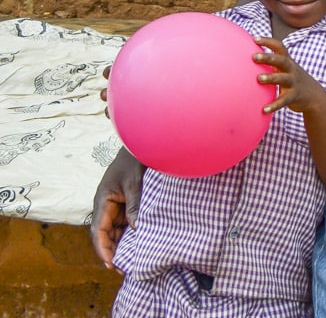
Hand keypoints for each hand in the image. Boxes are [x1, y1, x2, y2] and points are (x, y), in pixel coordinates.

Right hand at [91, 148, 143, 266]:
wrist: (140, 145)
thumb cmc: (134, 162)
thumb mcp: (134, 184)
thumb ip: (134, 205)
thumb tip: (136, 229)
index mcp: (102, 201)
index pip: (97, 231)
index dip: (102, 248)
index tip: (110, 263)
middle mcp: (105, 206)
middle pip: (104, 234)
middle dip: (111, 251)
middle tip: (124, 269)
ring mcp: (115, 206)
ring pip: (114, 230)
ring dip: (120, 244)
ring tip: (131, 261)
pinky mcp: (125, 204)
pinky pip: (124, 223)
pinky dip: (128, 234)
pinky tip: (137, 244)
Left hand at [253, 38, 325, 116]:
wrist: (314, 96)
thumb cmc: (293, 81)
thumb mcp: (286, 69)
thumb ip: (272, 64)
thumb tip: (248, 59)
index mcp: (287, 62)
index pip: (279, 47)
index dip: (268, 42)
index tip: (255, 39)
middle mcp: (291, 70)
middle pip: (281, 60)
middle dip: (269, 57)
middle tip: (254, 56)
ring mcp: (294, 83)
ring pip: (283, 78)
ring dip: (272, 78)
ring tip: (259, 79)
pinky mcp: (294, 96)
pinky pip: (284, 100)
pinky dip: (274, 105)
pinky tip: (264, 109)